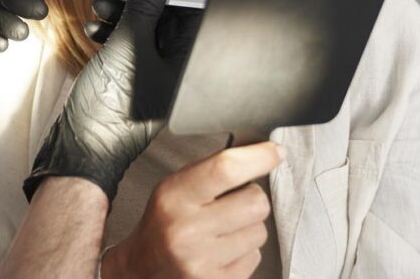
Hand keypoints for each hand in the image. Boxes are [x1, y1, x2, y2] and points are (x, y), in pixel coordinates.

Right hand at [85, 0, 200, 119]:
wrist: (82, 145)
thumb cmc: (113, 107)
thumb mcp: (127, 46)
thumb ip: (143, 8)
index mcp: (185, 64)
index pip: (191, 16)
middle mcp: (173, 69)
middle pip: (165, 21)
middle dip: (140, 3)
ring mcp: (152, 75)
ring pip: (143, 31)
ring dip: (120, 16)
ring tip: (99, 9)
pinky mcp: (131, 78)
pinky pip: (127, 46)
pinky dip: (111, 33)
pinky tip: (94, 30)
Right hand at [103, 142, 282, 278]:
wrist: (144, 269)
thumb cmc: (163, 223)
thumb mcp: (175, 187)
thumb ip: (212, 170)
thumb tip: (259, 153)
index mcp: (175, 197)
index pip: (225, 169)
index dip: (259, 157)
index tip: (275, 152)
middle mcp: (187, 230)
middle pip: (255, 202)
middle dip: (252, 198)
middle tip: (233, 203)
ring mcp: (203, 262)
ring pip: (260, 231)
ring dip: (248, 228)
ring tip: (223, 230)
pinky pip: (255, 257)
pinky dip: (244, 252)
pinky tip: (223, 250)